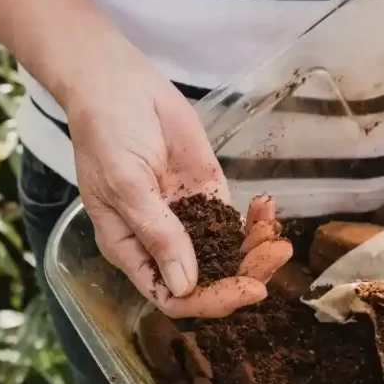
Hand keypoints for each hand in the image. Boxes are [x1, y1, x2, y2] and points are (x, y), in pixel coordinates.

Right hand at [66, 61, 291, 317]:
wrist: (117, 83)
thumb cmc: (107, 133)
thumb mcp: (126, 185)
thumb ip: (158, 233)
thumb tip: (183, 286)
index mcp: (130, 249)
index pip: (171, 295)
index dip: (209, 300)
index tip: (246, 288)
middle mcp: (160, 242)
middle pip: (206, 280)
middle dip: (243, 274)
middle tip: (275, 254)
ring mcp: (185, 218)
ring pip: (226, 254)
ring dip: (255, 250)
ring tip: (277, 234)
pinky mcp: (206, 193)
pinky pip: (234, 221)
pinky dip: (255, 221)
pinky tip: (267, 207)